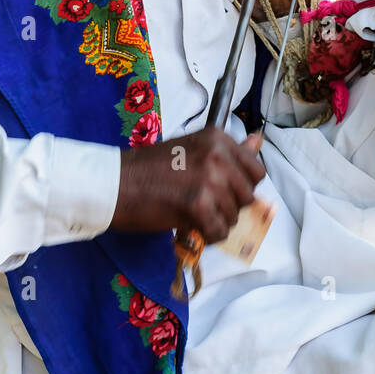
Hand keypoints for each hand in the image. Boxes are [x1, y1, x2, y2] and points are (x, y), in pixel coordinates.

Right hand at [111, 126, 264, 241]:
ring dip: (216, 221)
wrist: (116, 183)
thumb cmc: (149, 168)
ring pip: (234, 216)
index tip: (222, 188)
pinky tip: (190, 225)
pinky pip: (219, 232)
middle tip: (202, 202)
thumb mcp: (193, 148)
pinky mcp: (198, 206)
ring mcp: (209, 180)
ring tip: (191, 213)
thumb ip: (228, 150)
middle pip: (248, 195)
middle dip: (229, 205)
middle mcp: (217, 156)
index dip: (241, 185)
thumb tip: (258, 140)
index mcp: (218, 138)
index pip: (256, 170)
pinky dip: (206, 235)